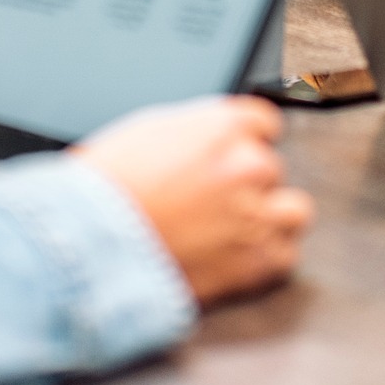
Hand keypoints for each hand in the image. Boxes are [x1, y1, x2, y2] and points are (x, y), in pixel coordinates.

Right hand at [72, 96, 314, 304]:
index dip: (245, 142)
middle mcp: (249, 165)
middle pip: (271, 168)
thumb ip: (195, 130)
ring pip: (294, 210)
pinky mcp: (258, 262)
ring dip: (270, 218)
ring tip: (235, 231)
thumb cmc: (105, 189)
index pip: (264, 122)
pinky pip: (286, 256)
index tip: (233, 157)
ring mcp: (258, 215)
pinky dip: (265, 259)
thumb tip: (209, 139)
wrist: (90, 245)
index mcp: (224, 126)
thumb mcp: (147, 130)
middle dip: (246, 184)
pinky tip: (234, 258)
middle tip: (212, 202)